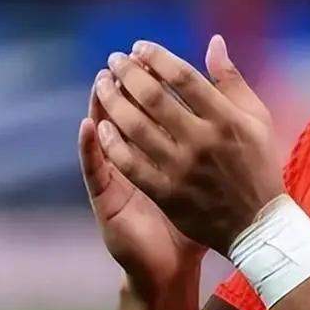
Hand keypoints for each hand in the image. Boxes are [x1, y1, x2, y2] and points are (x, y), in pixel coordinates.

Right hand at [79, 80, 205, 295]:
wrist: (197, 256)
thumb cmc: (206, 209)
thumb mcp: (212, 162)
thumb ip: (211, 126)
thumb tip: (221, 88)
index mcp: (161, 150)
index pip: (148, 106)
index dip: (145, 80)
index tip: (143, 53)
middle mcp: (137, 161)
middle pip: (123, 115)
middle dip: (120, 87)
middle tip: (116, 61)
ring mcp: (121, 179)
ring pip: (105, 137)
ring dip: (101, 108)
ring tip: (100, 82)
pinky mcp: (110, 201)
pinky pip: (98, 171)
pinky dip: (91, 148)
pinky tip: (88, 126)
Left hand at [94, 35, 285, 255]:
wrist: (256, 223)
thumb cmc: (257, 164)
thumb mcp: (256, 117)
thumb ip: (232, 79)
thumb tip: (214, 41)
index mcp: (226, 118)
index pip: (184, 77)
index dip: (157, 57)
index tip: (139, 47)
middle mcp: (202, 140)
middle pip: (154, 97)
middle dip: (128, 73)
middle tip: (114, 60)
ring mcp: (181, 169)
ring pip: (136, 128)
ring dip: (113, 102)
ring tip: (102, 85)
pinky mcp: (167, 193)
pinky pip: (130, 164)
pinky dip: (112, 143)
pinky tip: (101, 126)